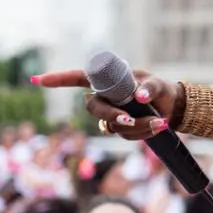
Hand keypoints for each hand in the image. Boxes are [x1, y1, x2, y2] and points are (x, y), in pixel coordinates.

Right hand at [34, 69, 178, 140]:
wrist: (174, 107)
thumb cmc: (162, 89)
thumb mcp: (158, 85)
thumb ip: (150, 88)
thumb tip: (141, 96)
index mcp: (108, 80)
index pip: (78, 78)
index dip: (59, 79)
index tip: (38, 80)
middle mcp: (105, 97)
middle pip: (94, 108)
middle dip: (110, 115)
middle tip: (128, 120)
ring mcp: (111, 113)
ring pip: (111, 124)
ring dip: (135, 126)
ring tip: (159, 122)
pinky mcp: (120, 128)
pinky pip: (123, 134)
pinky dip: (141, 133)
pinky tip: (158, 126)